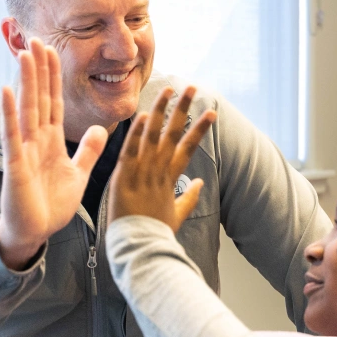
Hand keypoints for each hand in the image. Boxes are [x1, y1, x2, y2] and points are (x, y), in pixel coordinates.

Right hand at [0, 39, 107, 268]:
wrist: (35, 233)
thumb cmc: (51, 206)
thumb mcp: (78, 175)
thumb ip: (89, 152)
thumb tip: (102, 129)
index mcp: (52, 142)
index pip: (55, 103)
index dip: (55, 78)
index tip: (54, 51)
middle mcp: (36, 141)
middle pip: (40, 98)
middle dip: (40, 70)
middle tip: (37, 39)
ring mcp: (24, 150)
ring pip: (26, 110)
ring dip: (26, 82)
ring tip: (25, 54)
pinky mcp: (16, 165)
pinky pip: (13, 135)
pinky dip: (10, 114)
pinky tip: (7, 91)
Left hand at [108, 86, 215, 231]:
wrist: (140, 248)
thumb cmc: (156, 233)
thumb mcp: (177, 215)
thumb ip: (189, 197)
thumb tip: (200, 183)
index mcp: (172, 179)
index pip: (189, 147)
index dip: (200, 129)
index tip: (211, 112)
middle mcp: (160, 172)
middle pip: (175, 135)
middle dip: (184, 110)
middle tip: (192, 88)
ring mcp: (143, 174)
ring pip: (154, 137)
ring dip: (161, 112)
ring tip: (169, 90)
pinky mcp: (125, 179)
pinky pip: (131, 151)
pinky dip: (137, 135)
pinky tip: (144, 116)